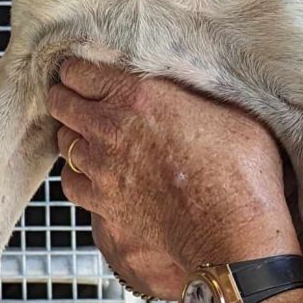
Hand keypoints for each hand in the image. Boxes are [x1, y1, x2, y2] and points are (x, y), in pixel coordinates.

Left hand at [47, 59, 299, 298]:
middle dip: (68, 98)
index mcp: (138, 95)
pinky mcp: (103, 202)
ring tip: (90, 137)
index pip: (80, 71)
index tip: (83, 73)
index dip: (78, 70)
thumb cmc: (242, 171)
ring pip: (64, 142)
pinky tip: (94, 174)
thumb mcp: (229, 112)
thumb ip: (193, 95)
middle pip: (61, 103)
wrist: (233, 231)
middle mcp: (110, 127)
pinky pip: (70, 182)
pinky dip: (78, 175)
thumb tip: (188, 89)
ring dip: (74, 136)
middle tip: (81, 100)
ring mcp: (102, 168)